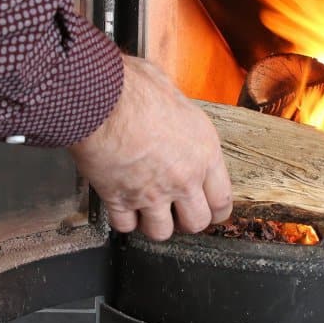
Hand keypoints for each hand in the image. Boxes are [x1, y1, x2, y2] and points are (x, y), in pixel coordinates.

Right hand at [69, 56, 232, 240]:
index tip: (209, 209)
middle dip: (186, 220)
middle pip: (196, 223)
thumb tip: (173, 108)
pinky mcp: (120, 199)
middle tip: (177, 210)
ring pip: (161, 232)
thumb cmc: (135, 90)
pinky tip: (122, 205)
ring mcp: (151, 194)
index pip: (223, 200)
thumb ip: (180, 116)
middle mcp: (183, 179)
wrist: (101, 101)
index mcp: (204, 153)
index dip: (216, 210)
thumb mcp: (174, 95)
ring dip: (154, 223)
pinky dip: (123, 220)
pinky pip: (125, 226)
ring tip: (148, 209)